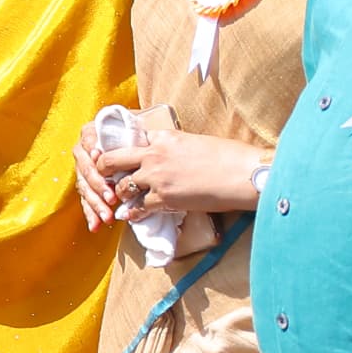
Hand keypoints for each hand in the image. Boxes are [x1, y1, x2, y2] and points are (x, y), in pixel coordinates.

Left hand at [77, 117, 265, 227]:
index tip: (115, 156)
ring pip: (122, 186)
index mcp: (164, 136)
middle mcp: (154, 154)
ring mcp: (157, 176)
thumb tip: (170, 155)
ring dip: (120, 194)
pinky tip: (131, 216)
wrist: (247, 174)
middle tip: (104, 177)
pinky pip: (139, 208)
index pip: (130, 139)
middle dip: (104, 168)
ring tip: (121, 199)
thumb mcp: (196, 142)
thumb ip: (176, 147)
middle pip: (112, 159)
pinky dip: (134, 213)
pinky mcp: (164, 197)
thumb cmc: (230, 157)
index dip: (120, 149)